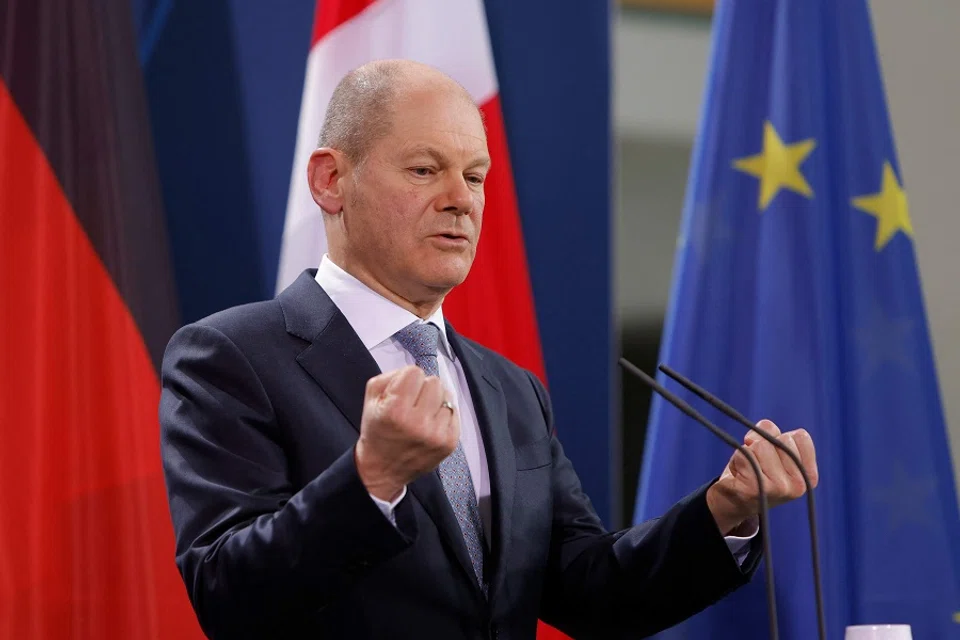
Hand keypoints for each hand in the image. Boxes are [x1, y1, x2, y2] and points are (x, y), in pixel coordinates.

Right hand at [355, 365, 458, 500]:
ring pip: (447, 395)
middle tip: (413, 403)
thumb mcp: (371, 399)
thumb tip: (415, 372)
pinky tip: (431, 424)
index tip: (402, 393)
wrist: (383, 468)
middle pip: (434, 382)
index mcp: (395, 411)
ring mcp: (437, 434)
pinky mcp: (450, 442)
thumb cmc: (378, 431)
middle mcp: (418, 423)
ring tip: (422, 414)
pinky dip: (443, 414)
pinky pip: (454, 412)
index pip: (415, 372)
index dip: (407, 380)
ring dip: (435, 401)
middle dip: (423, 389)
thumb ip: (390, 376)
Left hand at [706, 419, 818, 534]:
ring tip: (749, 470)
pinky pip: (744, 454)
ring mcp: (777, 488)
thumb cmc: (756, 470)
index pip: (800, 436)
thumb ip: (770, 432)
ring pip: (760, 445)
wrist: (734, 503)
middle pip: (780, 439)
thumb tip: (752, 440)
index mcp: (808, 476)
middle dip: (763, 445)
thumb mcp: (771, 449)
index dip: (781, 439)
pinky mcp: (755, 488)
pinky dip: (737, 459)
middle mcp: (798, 485)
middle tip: (759, 465)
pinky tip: (739, 475)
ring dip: (748, 452)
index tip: (775, 456)